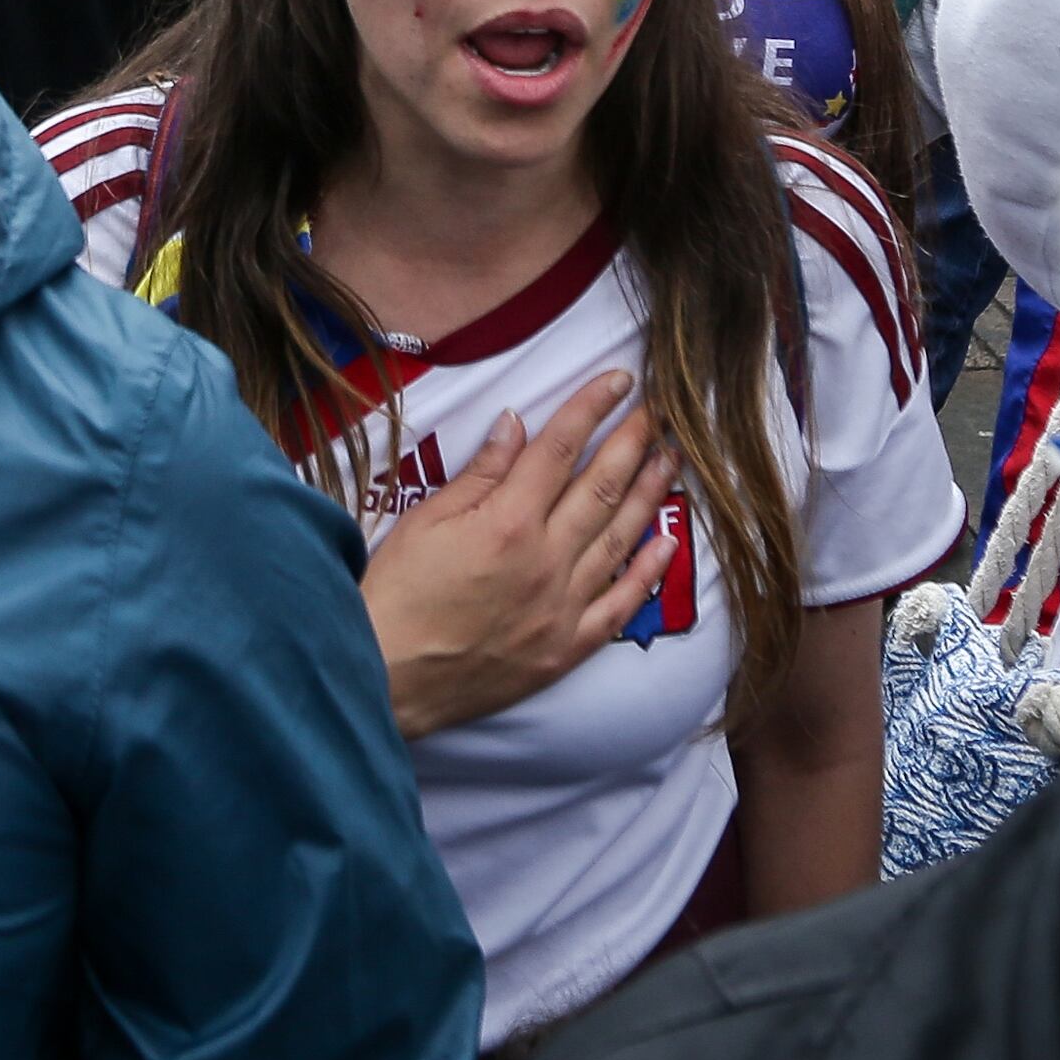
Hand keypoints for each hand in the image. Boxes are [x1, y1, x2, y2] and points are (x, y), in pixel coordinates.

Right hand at [358, 375, 679, 736]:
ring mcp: (561, 606)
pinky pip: (620, 604)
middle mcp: (544, 560)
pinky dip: (647, 571)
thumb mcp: (426, 519)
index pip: (560, 448)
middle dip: (633, 442)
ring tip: (671, 460)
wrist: (388, 679)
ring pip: (620, 538)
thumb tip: (517, 423)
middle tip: (658, 413)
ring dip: (650, 494)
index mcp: (506, 522)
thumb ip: (480, 473)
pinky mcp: (565, 648)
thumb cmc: (396, 595)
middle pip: (601, 487)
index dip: (592, 407)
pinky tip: (666, 541)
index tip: (619, 380)